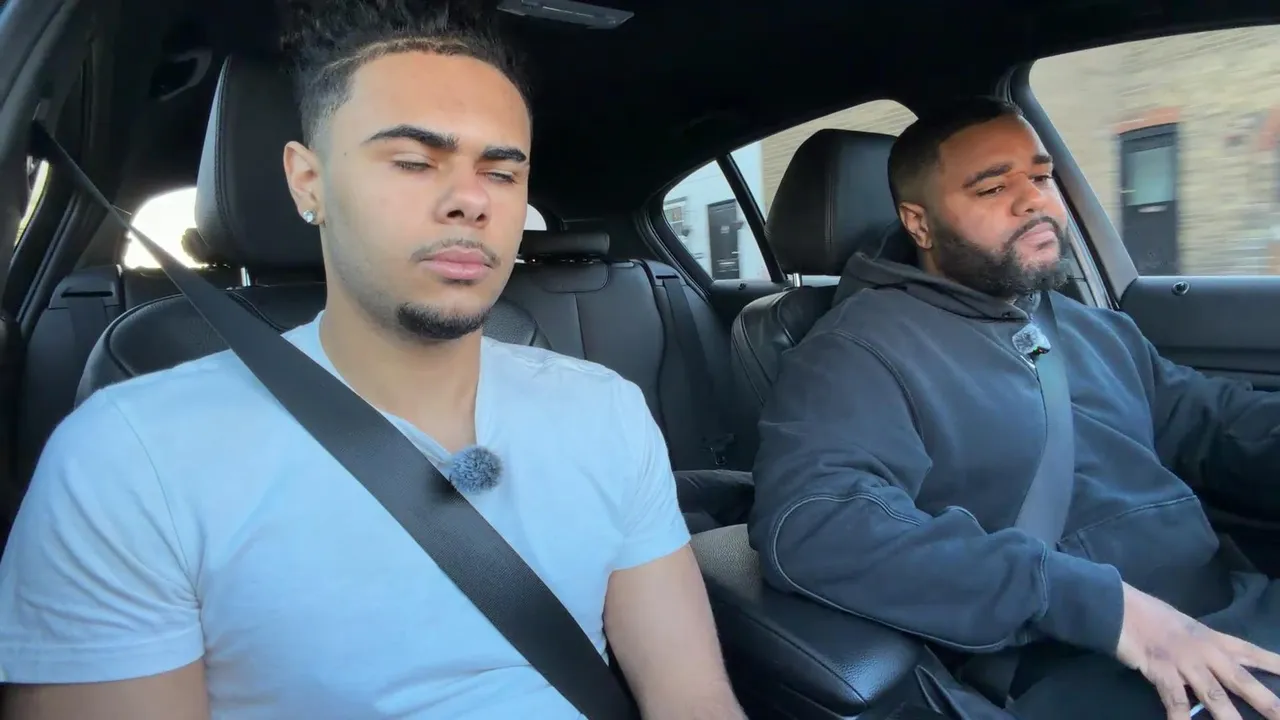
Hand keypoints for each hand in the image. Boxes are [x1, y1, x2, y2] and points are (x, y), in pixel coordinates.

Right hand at [1116, 583, 1279, 719]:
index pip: (1253, 653)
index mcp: (1213, 638)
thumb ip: (1202, 646)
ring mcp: (1185, 662)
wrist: (1119, 607)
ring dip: (1230, 718)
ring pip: (1215, 696)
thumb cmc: (1150, 616)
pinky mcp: (1163, 671)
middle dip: (1267, 702)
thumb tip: (1213, 664)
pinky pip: (1176, 701)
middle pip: (1242, 681)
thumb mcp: (1185, 627)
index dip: (1275, 665)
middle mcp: (1205, 651)